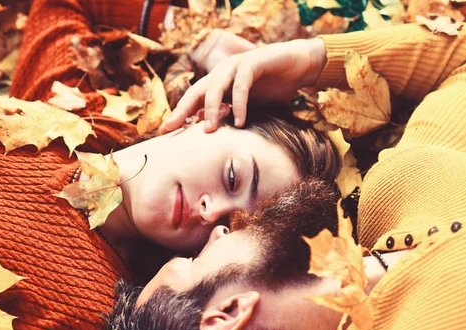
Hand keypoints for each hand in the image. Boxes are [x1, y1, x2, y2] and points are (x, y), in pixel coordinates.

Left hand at [160, 37, 326, 133]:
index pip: (193, 99)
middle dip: (183, 110)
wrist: (299, 67)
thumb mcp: (248, 107)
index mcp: (219, 83)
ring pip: (216, 87)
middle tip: (173, 128)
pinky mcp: (253, 62)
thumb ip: (229, 115)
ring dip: (211, 109)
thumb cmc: (274, 88)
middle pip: (197, 92)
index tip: (166, 132)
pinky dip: (239, 104)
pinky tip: (240, 122)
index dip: (180, 114)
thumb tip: (207, 130)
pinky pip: (241, 85)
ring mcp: (236, 65)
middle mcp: (223, 72)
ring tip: (210, 130)